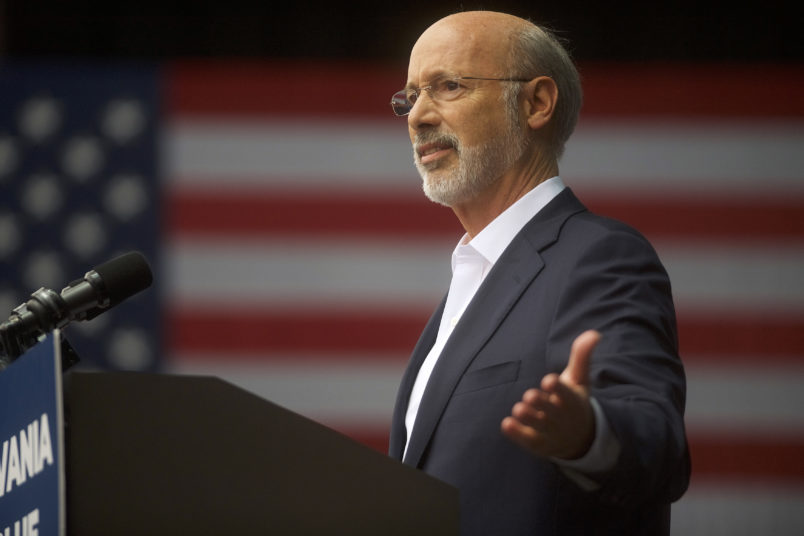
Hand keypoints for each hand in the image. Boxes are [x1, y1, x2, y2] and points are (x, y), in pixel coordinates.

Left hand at [501, 330, 599, 459]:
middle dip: (541, 404)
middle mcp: (562, 418)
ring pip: (539, 426)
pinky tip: (506, 424)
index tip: (549, 380)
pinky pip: (527, 440)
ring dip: (529, 418)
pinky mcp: (538, 444)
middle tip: (531, 395)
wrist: (580, 439)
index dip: (558, 389)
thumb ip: (581, 356)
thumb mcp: (579, 380)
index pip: (566, 394)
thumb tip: (594, 333)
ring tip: (519, 408)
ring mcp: (550, 433)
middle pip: (552, 412)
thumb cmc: (574, 402)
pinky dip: (517, 434)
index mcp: (573, 401)